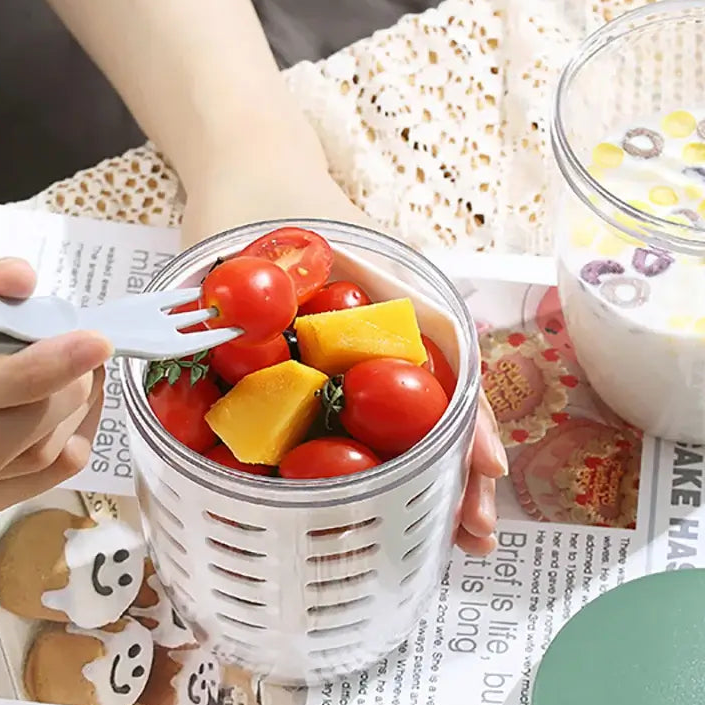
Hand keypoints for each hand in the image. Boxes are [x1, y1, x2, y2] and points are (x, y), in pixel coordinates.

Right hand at [0, 255, 111, 522]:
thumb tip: (17, 278)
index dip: (30, 369)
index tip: (91, 342)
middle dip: (59, 393)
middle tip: (86, 352)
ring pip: (26, 463)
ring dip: (74, 413)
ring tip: (82, 370)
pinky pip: (41, 482)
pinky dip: (74, 438)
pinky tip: (74, 403)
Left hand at [180, 154, 507, 555]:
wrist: (245, 163)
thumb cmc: (258, 193)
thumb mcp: (249, 246)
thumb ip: (234, 305)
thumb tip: (218, 375)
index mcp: (390, 299)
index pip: (446, 367)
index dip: (469, 423)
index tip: (486, 472)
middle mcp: (391, 327)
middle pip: (442, 404)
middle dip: (460, 473)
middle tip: (474, 539)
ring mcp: (369, 349)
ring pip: (414, 419)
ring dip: (432, 478)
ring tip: (451, 542)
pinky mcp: (339, 367)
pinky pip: (366, 417)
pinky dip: (380, 462)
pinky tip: (386, 504)